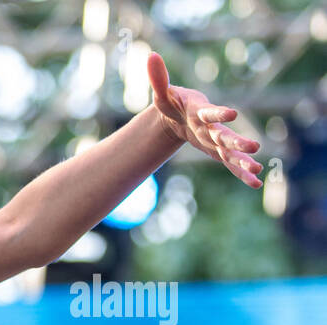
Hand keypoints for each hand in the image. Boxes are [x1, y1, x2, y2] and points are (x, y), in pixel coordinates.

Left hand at [147, 51, 261, 188]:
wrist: (179, 116)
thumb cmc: (172, 103)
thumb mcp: (163, 93)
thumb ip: (159, 79)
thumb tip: (151, 56)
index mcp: (200, 111)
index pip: (210, 112)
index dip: (219, 112)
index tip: (233, 113)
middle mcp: (211, 126)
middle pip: (225, 135)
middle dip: (237, 142)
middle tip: (254, 146)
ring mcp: (215, 140)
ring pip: (230, 152)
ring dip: (243, 161)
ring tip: (257, 170)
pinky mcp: (215, 151)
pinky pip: (229, 164)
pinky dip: (240, 174)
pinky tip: (255, 184)